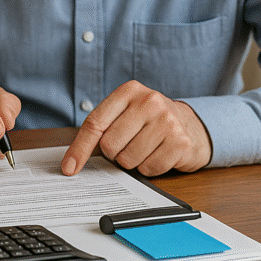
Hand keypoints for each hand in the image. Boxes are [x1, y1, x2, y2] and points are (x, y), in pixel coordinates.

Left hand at [61, 80, 211, 176]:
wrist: (192, 125)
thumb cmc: (149, 122)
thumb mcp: (125, 113)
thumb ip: (100, 128)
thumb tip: (71, 162)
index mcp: (129, 91)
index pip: (95, 123)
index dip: (79, 148)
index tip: (68, 168)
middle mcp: (149, 101)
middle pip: (110, 145)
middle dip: (115, 153)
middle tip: (129, 144)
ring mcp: (166, 121)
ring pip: (128, 160)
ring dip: (132, 162)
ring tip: (145, 148)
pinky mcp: (180, 142)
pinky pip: (149, 169)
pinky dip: (149, 168)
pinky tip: (158, 154)